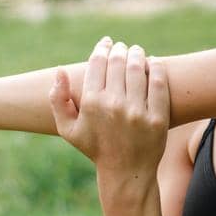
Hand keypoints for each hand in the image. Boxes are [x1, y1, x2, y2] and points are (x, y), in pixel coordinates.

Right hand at [49, 37, 168, 181]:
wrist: (126, 172)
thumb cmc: (95, 148)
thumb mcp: (68, 129)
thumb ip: (57, 100)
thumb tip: (60, 71)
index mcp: (91, 103)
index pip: (97, 63)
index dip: (102, 48)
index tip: (106, 43)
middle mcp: (114, 105)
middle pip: (118, 62)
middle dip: (120, 49)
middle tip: (122, 47)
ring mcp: (137, 111)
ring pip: (138, 68)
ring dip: (137, 54)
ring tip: (136, 52)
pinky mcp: (158, 118)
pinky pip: (158, 83)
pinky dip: (156, 67)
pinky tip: (153, 63)